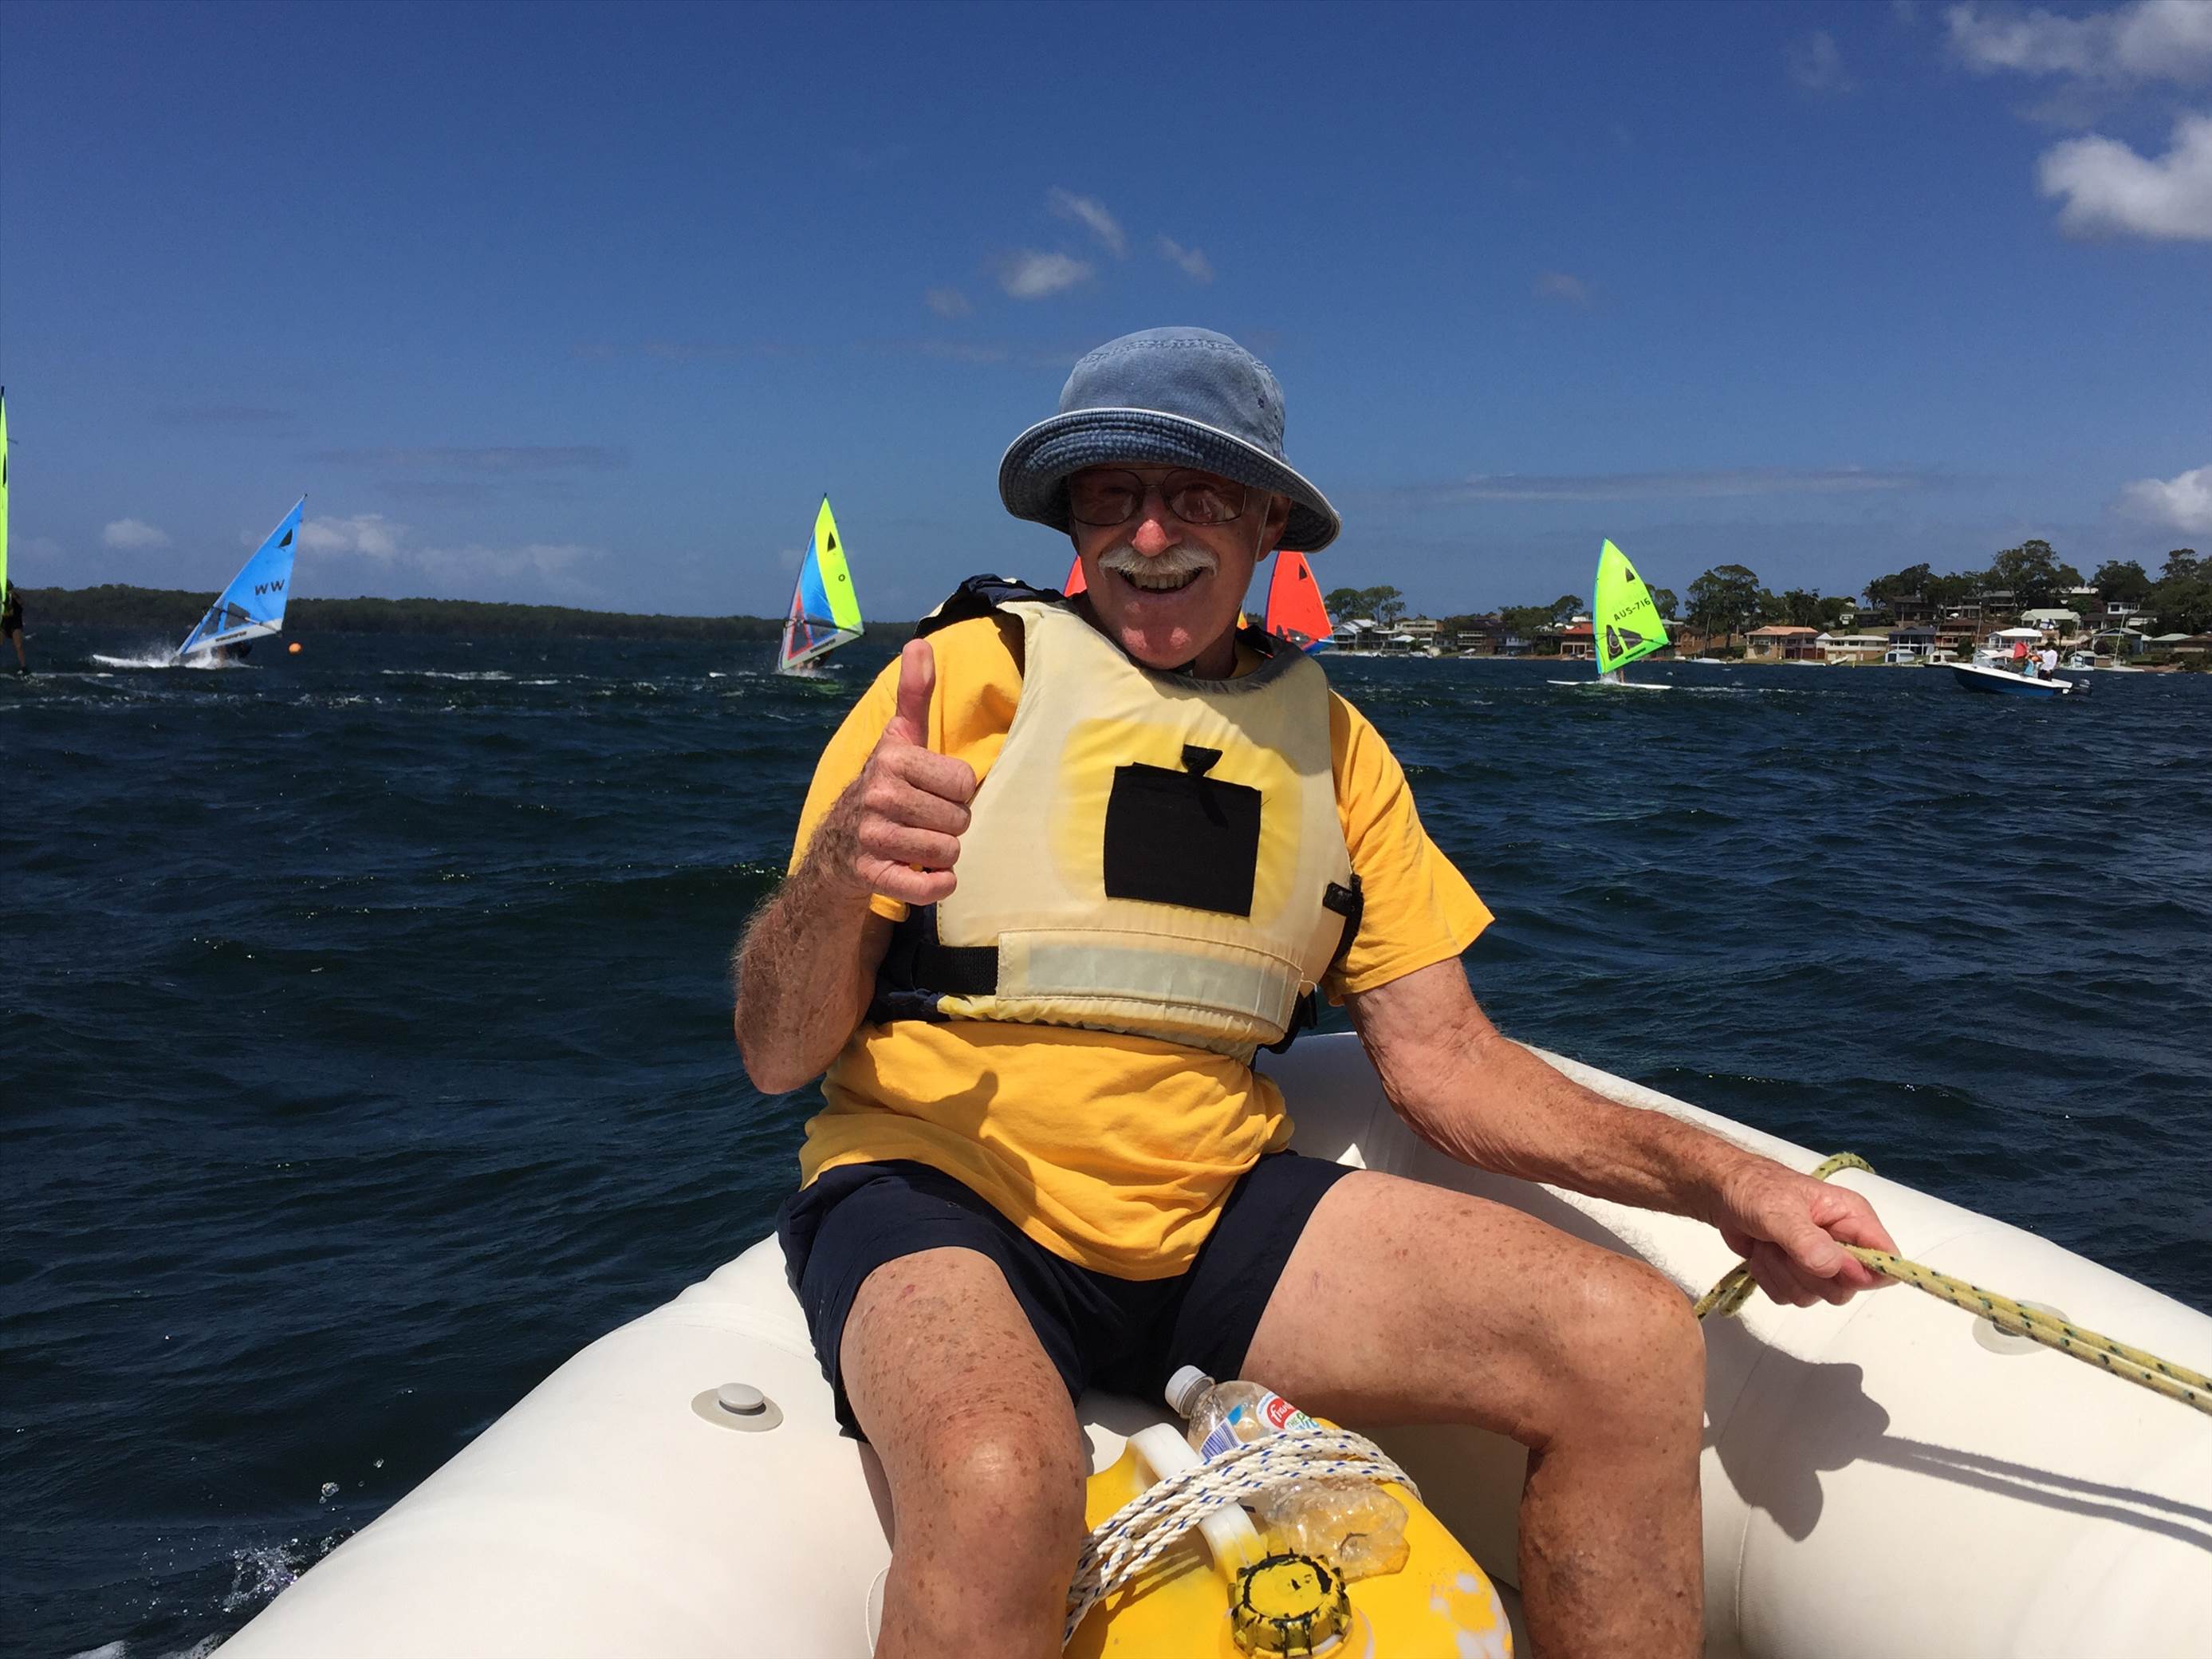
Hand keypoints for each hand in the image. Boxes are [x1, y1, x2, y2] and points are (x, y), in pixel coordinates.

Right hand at [819, 639, 976, 905]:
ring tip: (915, 845)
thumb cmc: (883, 788)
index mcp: (892, 758)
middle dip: (948, 826)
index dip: (954, 793)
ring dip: (941, 856)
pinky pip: (932, 887)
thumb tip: (921, 642)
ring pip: (949, 853)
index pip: (965, 782)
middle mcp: (878, 794)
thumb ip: (914, 694)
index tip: (928, 793)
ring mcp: (872, 836)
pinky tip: (919, 874)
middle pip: (960, 820)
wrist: (837, 849)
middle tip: (920, 822)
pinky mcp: (871, 875)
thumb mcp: (898, 740)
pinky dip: (936, 886)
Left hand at [1712, 1158, 1899, 1307]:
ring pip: (1815, 1296)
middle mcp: (1842, 1243)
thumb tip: (1836, 1269)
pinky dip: (1769, 1279)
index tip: (1832, 1269)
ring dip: (1783, 1274)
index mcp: (1853, 1218)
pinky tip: (1760, 1253)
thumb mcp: (1780, 1211)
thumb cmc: (1754, 1190)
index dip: (1865, 1274)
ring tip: (1769, 1243)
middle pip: (1848, 1288)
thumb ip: (1809, 1241)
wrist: (1720, 1192)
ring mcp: (1818, 1261)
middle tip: (1786, 1247)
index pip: (1886, 1260)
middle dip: (1810, 1274)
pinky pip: (1789, 1297)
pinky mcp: (1794, 1274)